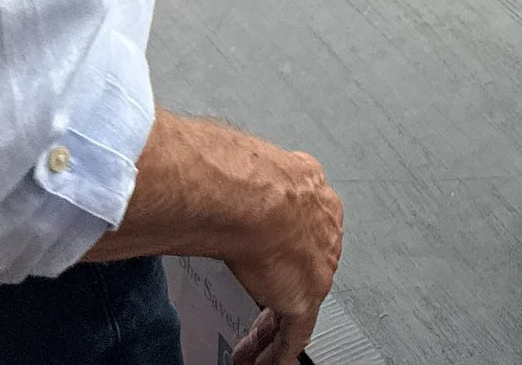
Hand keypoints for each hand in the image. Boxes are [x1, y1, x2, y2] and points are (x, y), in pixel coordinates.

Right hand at [222, 148, 342, 364]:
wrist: (252, 196)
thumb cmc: (240, 177)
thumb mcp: (244, 176)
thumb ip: (233, 190)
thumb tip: (198, 185)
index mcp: (310, 192)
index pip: (301, 229)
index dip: (283, 251)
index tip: (268, 262)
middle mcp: (322, 230)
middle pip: (301, 270)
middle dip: (278, 292)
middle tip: (261, 309)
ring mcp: (317, 266)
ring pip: (295, 307)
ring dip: (270, 331)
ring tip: (254, 349)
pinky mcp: (304, 299)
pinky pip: (293, 337)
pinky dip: (277, 354)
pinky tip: (265, 363)